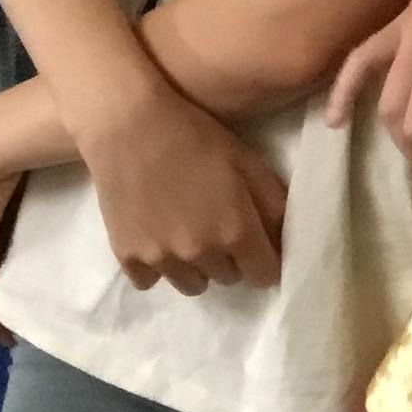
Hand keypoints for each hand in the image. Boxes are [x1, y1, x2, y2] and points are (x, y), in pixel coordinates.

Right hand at [75, 79, 286, 295]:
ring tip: (188, 232)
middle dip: (231, 258)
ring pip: (192, 284)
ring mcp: (161, 259)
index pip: (264, 275)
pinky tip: (157, 237)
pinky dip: (157, 267)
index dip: (266, 260)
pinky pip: (150, 282)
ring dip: (196, 266)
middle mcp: (201, 254)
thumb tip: (285, 240)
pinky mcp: (127, 257)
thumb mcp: (248, 163)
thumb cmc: (196, 137)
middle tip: (219, 225)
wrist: (129, 126)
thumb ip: (274, 205)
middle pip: (228, 278)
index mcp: (237, 231)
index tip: (259, 245)